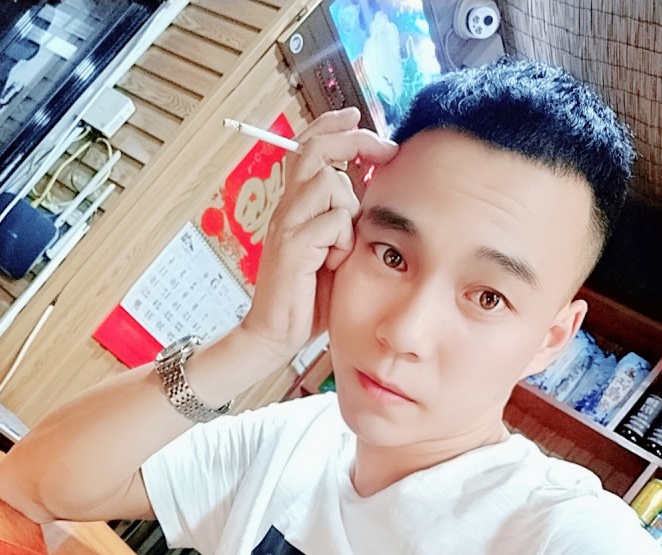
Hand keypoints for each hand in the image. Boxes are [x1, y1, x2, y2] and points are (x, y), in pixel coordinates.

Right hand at [241, 107, 398, 361]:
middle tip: (385, 148)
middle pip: (316, 150)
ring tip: (344, 243)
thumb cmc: (308, 293)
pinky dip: (344, 241)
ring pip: (331, 185)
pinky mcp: (292, 248)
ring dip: (350, 209)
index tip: (358, 115)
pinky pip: (334, 223)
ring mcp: (287, 226)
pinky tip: (335, 263)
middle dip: (355, 141)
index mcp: (295, 204)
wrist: (276, 332)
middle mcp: (287, 208)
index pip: (307, 146)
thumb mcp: (332, 246)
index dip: (332, 125)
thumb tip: (372, 181)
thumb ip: (343, 216)